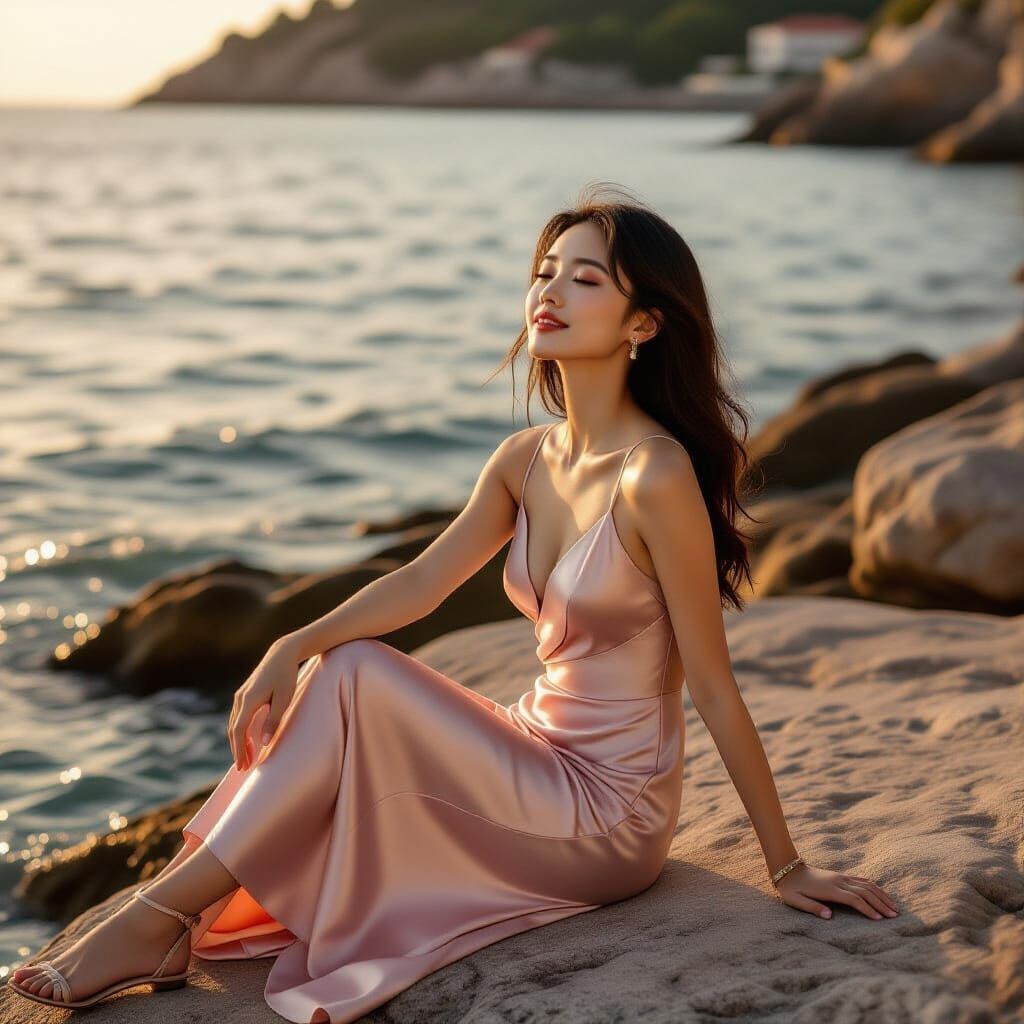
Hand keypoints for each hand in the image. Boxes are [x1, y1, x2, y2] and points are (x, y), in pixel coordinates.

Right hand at [228, 640, 300, 770]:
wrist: (282, 653)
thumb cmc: (286, 675)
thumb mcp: (284, 699)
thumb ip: (273, 721)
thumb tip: (264, 744)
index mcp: (249, 700)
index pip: (239, 731)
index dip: (240, 750)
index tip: (243, 766)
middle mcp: (240, 698)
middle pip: (234, 729)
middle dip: (238, 750)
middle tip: (243, 768)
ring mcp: (241, 695)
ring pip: (234, 724)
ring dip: (239, 742)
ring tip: (247, 758)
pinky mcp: (244, 693)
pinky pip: (238, 716)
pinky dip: (240, 731)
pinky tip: (248, 739)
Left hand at [775, 863, 899, 920]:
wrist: (788, 869)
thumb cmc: (791, 888)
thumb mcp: (796, 901)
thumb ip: (813, 908)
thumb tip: (829, 916)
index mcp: (830, 889)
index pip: (854, 899)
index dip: (867, 909)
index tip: (879, 919)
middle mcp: (839, 881)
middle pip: (865, 892)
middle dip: (880, 903)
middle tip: (894, 916)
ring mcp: (841, 877)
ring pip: (866, 885)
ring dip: (881, 895)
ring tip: (894, 907)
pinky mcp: (841, 876)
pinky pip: (861, 880)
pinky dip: (874, 887)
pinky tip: (882, 893)